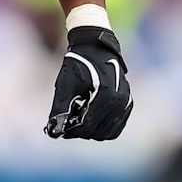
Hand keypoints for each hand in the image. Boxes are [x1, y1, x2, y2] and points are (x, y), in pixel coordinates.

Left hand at [46, 25, 131, 139]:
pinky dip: (102, 128)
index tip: (59, 128)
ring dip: (91, 130)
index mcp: (105, 94)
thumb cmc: (78, 65)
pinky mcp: (128, 104)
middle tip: (69, 119)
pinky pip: (115, 128)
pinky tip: (91, 117)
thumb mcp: (65, 85)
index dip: (70, 130)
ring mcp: (125, 103)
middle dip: (79, 129)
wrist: (95, 48)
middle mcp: (119, 101)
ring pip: (106, 134)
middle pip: (95, 132)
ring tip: (81, 115)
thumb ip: (60, 109)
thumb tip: (53, 132)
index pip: (86, 126)